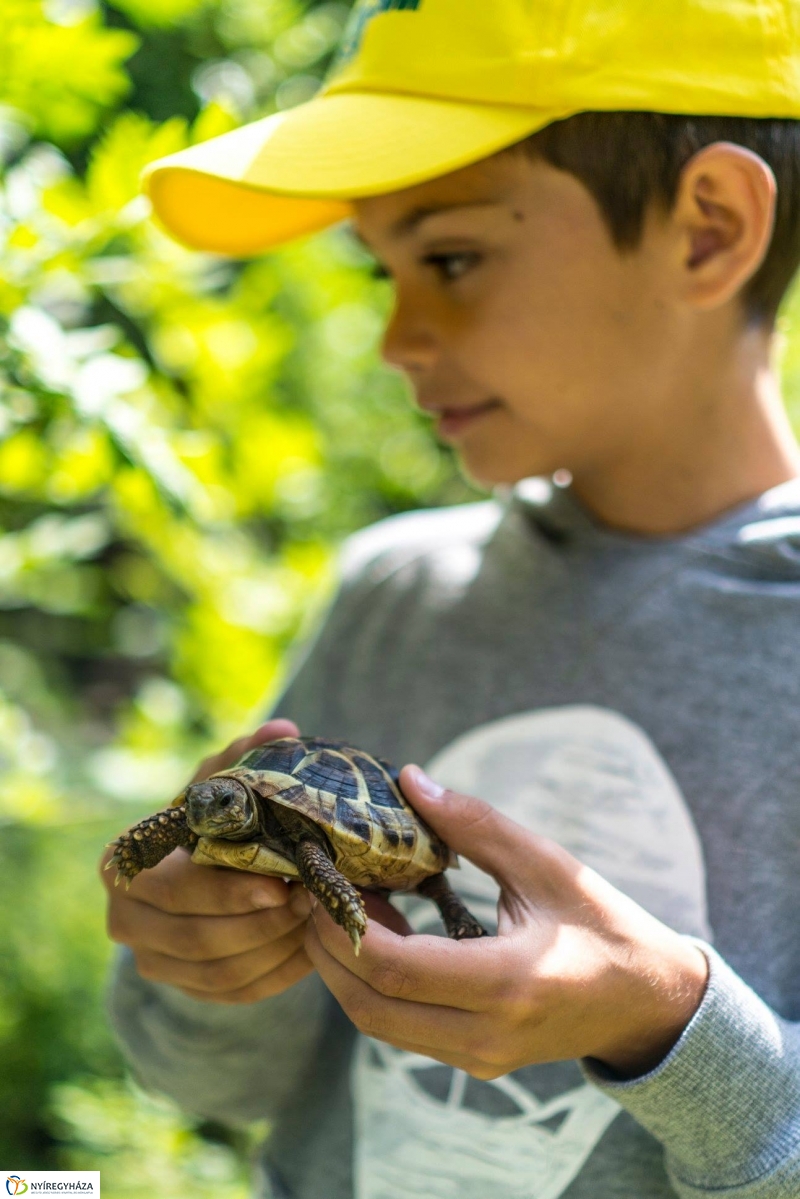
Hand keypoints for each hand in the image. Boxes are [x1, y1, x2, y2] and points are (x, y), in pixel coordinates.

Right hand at [100, 718, 313, 1003]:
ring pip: (220, 972)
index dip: (231, 890)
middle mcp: (124, 920)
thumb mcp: (223, 782)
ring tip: (317, 919)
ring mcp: (152, 961)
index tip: (284, 881)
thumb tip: (284, 732)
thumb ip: (247, 756)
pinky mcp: (186, 988)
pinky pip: (235, 993)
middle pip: (198, 939)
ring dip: (276, 948)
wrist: (205, 862)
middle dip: (263, 922)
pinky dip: (278, 973)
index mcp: (124, 865)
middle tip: (312, 902)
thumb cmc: (212, 815)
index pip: (176, 889)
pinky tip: (312, 946)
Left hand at [305, 765, 708, 1079]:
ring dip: (345, 969)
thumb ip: (476, 824)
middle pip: (370, 1007)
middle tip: (312, 891)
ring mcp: (478, 1057)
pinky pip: (402, 1029)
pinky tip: (380, 932)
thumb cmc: (603, 924)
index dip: (344, 925)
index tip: (323, 877)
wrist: (647, 1003)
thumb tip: (410, 780)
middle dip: (327, 950)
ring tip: (341, 905)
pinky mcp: (474, 1061)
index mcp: (509, 983)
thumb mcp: (547, 864)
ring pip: (378, 1025)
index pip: (396, 969)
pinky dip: (375, 984)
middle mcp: (487, 1035)